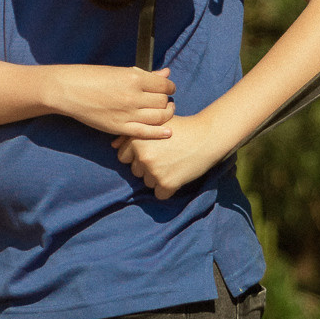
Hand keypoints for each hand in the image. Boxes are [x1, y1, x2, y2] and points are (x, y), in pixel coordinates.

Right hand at [44, 64, 176, 138]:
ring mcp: (127, 113)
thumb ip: (145, 74)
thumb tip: (166, 73)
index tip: (166, 88)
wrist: (67, 90)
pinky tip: (168, 132)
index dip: (168, 87)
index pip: (164, 85)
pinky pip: (146, 132)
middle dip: (166, 101)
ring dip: (165, 115)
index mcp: (134, 77)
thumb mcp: (119, 71)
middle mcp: (133, 96)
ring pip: (159, 117)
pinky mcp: (119, 127)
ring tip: (165, 112)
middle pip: (163, 101)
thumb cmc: (91, 76)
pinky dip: (160, 133)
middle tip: (164, 101)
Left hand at [113, 110, 229, 199]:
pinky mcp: (166, 184)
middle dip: (148, 167)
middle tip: (166, 156)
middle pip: (136, 171)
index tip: (154, 149)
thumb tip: (113, 145)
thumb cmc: (181, 127)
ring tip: (173, 163)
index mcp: (136, 140)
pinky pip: (159, 194)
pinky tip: (178, 174)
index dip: (138, 154)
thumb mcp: (155, 123)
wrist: (207, 137)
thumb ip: (132, 133)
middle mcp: (142, 156)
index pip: (123, 157)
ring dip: (158, 177)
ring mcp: (154, 171)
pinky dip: (168, 189)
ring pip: (147, 182)